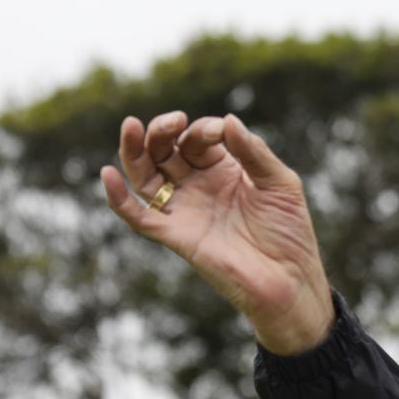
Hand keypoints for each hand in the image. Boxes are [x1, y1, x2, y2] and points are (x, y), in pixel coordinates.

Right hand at [100, 111, 333, 353]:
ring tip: (131, 126)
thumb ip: (254, 152)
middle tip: (173, 121)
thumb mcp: (280, 183)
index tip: (220, 131)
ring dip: (133, 150)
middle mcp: (198, 186)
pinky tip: (108, 174)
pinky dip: (119, 198)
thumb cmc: (290, 232)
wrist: (291, 279)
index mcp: (223, 170)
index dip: (204, 129)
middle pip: (165, 150)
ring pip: (145, 175)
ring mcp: (184, 210)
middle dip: (163, 130)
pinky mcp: (175, 235)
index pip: (198, 139)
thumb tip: (227, 119)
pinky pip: (138, 217)